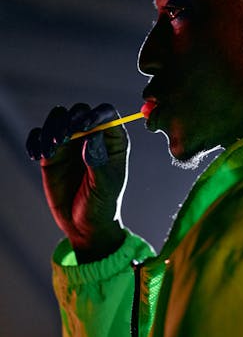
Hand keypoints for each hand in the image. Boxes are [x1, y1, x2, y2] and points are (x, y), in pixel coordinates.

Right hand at [26, 103, 128, 262]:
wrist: (84, 225)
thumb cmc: (102, 204)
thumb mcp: (104, 186)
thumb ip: (98, 160)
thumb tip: (92, 136)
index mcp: (113, 140)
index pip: (106, 113)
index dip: (95, 114)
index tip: (84, 127)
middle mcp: (92, 135)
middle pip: (78, 111)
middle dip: (69, 120)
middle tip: (62, 138)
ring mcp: (71, 143)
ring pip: (58, 119)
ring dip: (50, 129)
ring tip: (48, 152)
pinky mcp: (53, 153)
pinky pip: (40, 137)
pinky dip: (35, 141)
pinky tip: (35, 156)